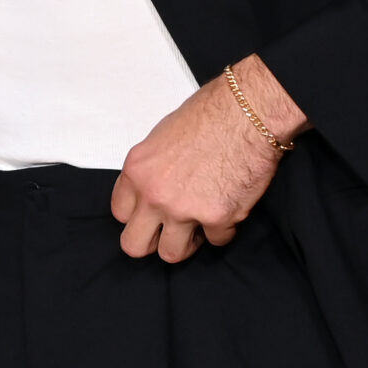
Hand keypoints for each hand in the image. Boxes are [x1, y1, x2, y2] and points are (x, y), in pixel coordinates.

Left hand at [111, 54, 305, 262]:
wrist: (247, 113)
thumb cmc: (209, 115)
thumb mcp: (160, 138)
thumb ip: (151, 170)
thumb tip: (153, 187)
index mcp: (137, 171)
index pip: (120, 213)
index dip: (138, 215)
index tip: (152, 213)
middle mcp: (154, 195)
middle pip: (135, 245)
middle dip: (151, 243)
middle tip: (169, 233)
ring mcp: (184, 210)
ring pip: (172, 254)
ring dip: (186, 243)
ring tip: (198, 227)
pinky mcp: (218, 219)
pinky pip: (216, 241)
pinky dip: (223, 229)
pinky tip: (229, 207)